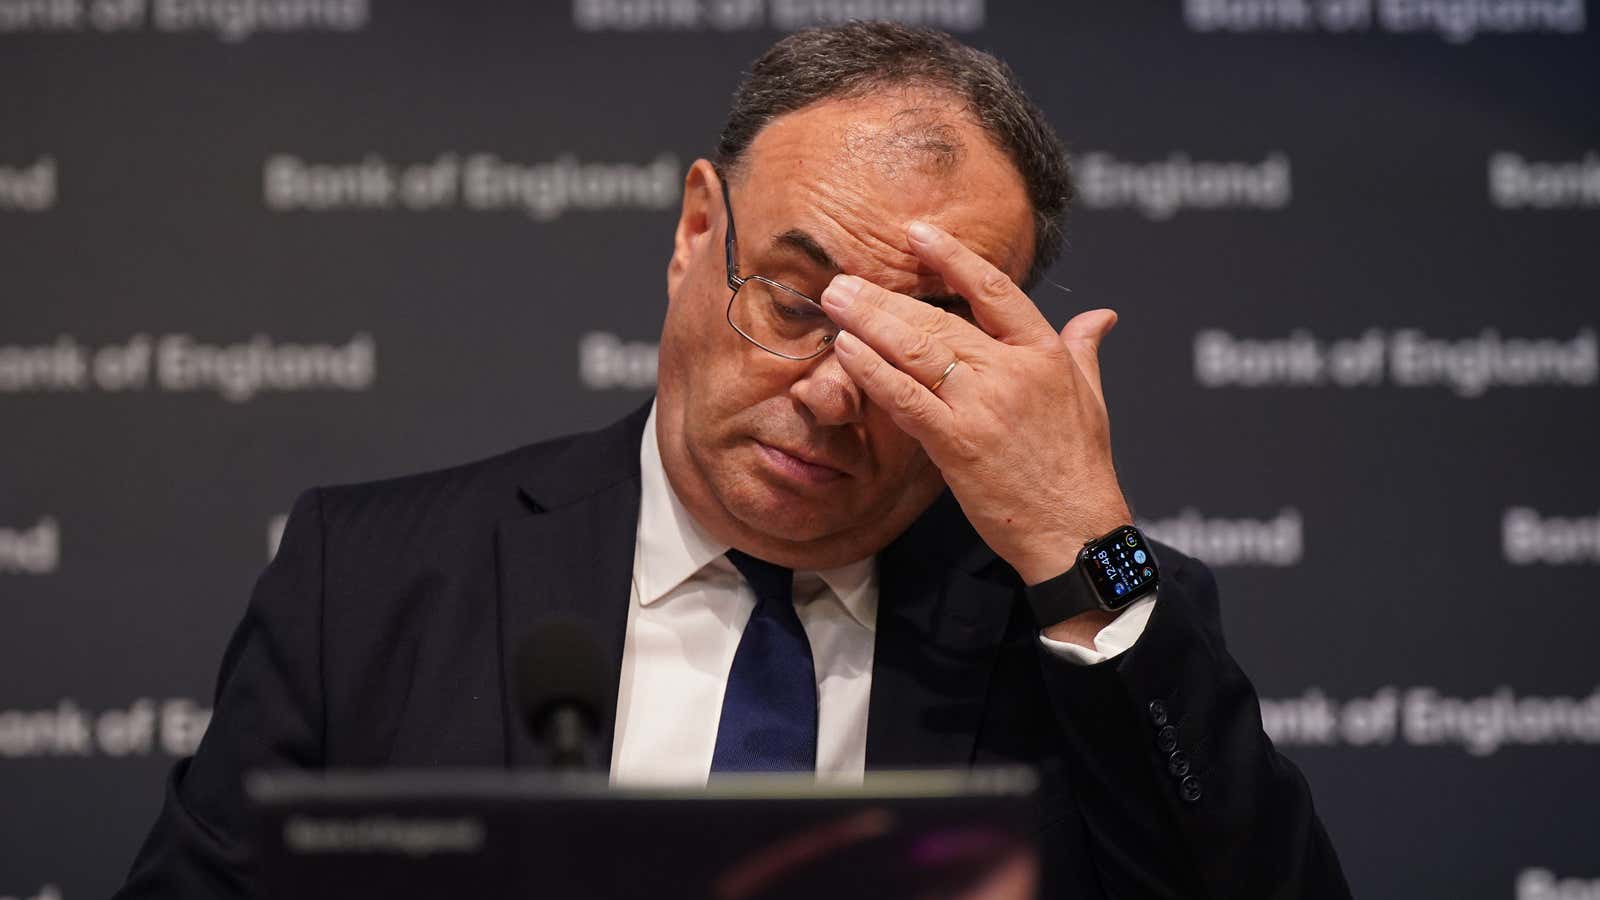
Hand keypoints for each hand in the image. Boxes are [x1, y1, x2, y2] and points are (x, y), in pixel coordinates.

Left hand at [821, 221, 1132, 597]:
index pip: (993, 290)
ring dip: (868, 323)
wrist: (1074, 532)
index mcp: (1043, 352)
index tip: (916, 233)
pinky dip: (873, 372)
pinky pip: (905, 398)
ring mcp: (981, 406)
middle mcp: (1010, 371)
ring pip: (916, 351)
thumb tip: (1101, 315)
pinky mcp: (956, 443)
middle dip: (885, 297)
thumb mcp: (1091, 396)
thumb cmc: (1080, 467)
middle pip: (938, 319)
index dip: (952, 258)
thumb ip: (1083, 348)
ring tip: (835, 302)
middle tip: (843, 279)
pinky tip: (846, 352)